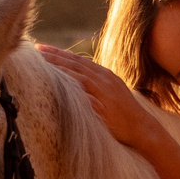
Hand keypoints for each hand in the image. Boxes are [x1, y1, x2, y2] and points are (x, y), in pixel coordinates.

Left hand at [35, 44, 179, 178]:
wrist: (143, 129)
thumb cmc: (126, 118)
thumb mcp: (112, 97)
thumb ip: (97, 90)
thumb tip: (79, 89)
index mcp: (105, 75)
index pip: (79, 61)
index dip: (61, 54)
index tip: (44, 49)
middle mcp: (104, 78)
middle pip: (75, 62)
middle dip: (55, 55)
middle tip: (36, 49)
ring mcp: (104, 89)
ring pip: (76, 72)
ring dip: (58, 65)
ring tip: (40, 61)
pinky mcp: (103, 101)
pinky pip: (82, 88)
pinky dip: (68, 80)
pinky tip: (55, 77)